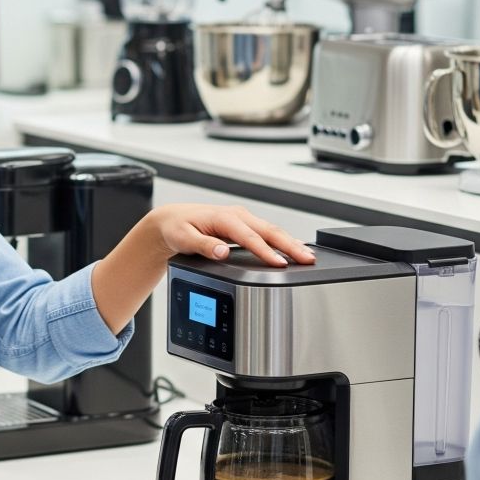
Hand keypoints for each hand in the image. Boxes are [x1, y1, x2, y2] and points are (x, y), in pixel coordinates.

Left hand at [149, 204, 315, 267]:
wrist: (172, 221)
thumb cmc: (177, 228)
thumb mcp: (184, 238)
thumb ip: (203, 246)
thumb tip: (222, 251)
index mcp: (224, 218)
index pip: (250, 237)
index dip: (266, 251)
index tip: (279, 263)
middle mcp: (237, 215)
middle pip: (269, 230)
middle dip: (290, 245)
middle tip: (307, 259)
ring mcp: (242, 219)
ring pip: (271, 230)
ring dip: (290, 243)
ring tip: (307, 256)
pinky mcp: (244, 225)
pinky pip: (266, 232)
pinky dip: (282, 240)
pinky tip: (293, 249)